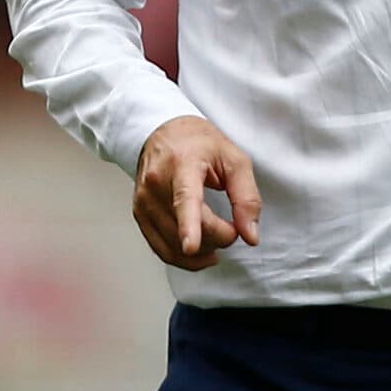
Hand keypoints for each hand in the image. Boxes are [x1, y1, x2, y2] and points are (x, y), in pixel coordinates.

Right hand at [133, 116, 261, 270]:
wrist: (163, 132)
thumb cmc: (200, 144)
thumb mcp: (235, 160)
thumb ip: (247, 198)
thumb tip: (250, 236)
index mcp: (182, 164)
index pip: (185, 199)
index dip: (189, 225)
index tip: (190, 245)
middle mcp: (156, 184)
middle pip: (186, 228)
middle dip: (219, 237)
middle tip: (234, 227)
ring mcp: (144, 201)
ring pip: (173, 245)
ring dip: (203, 251)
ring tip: (220, 236)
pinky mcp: (139, 215)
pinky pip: (161, 249)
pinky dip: (184, 259)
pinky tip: (201, 252)